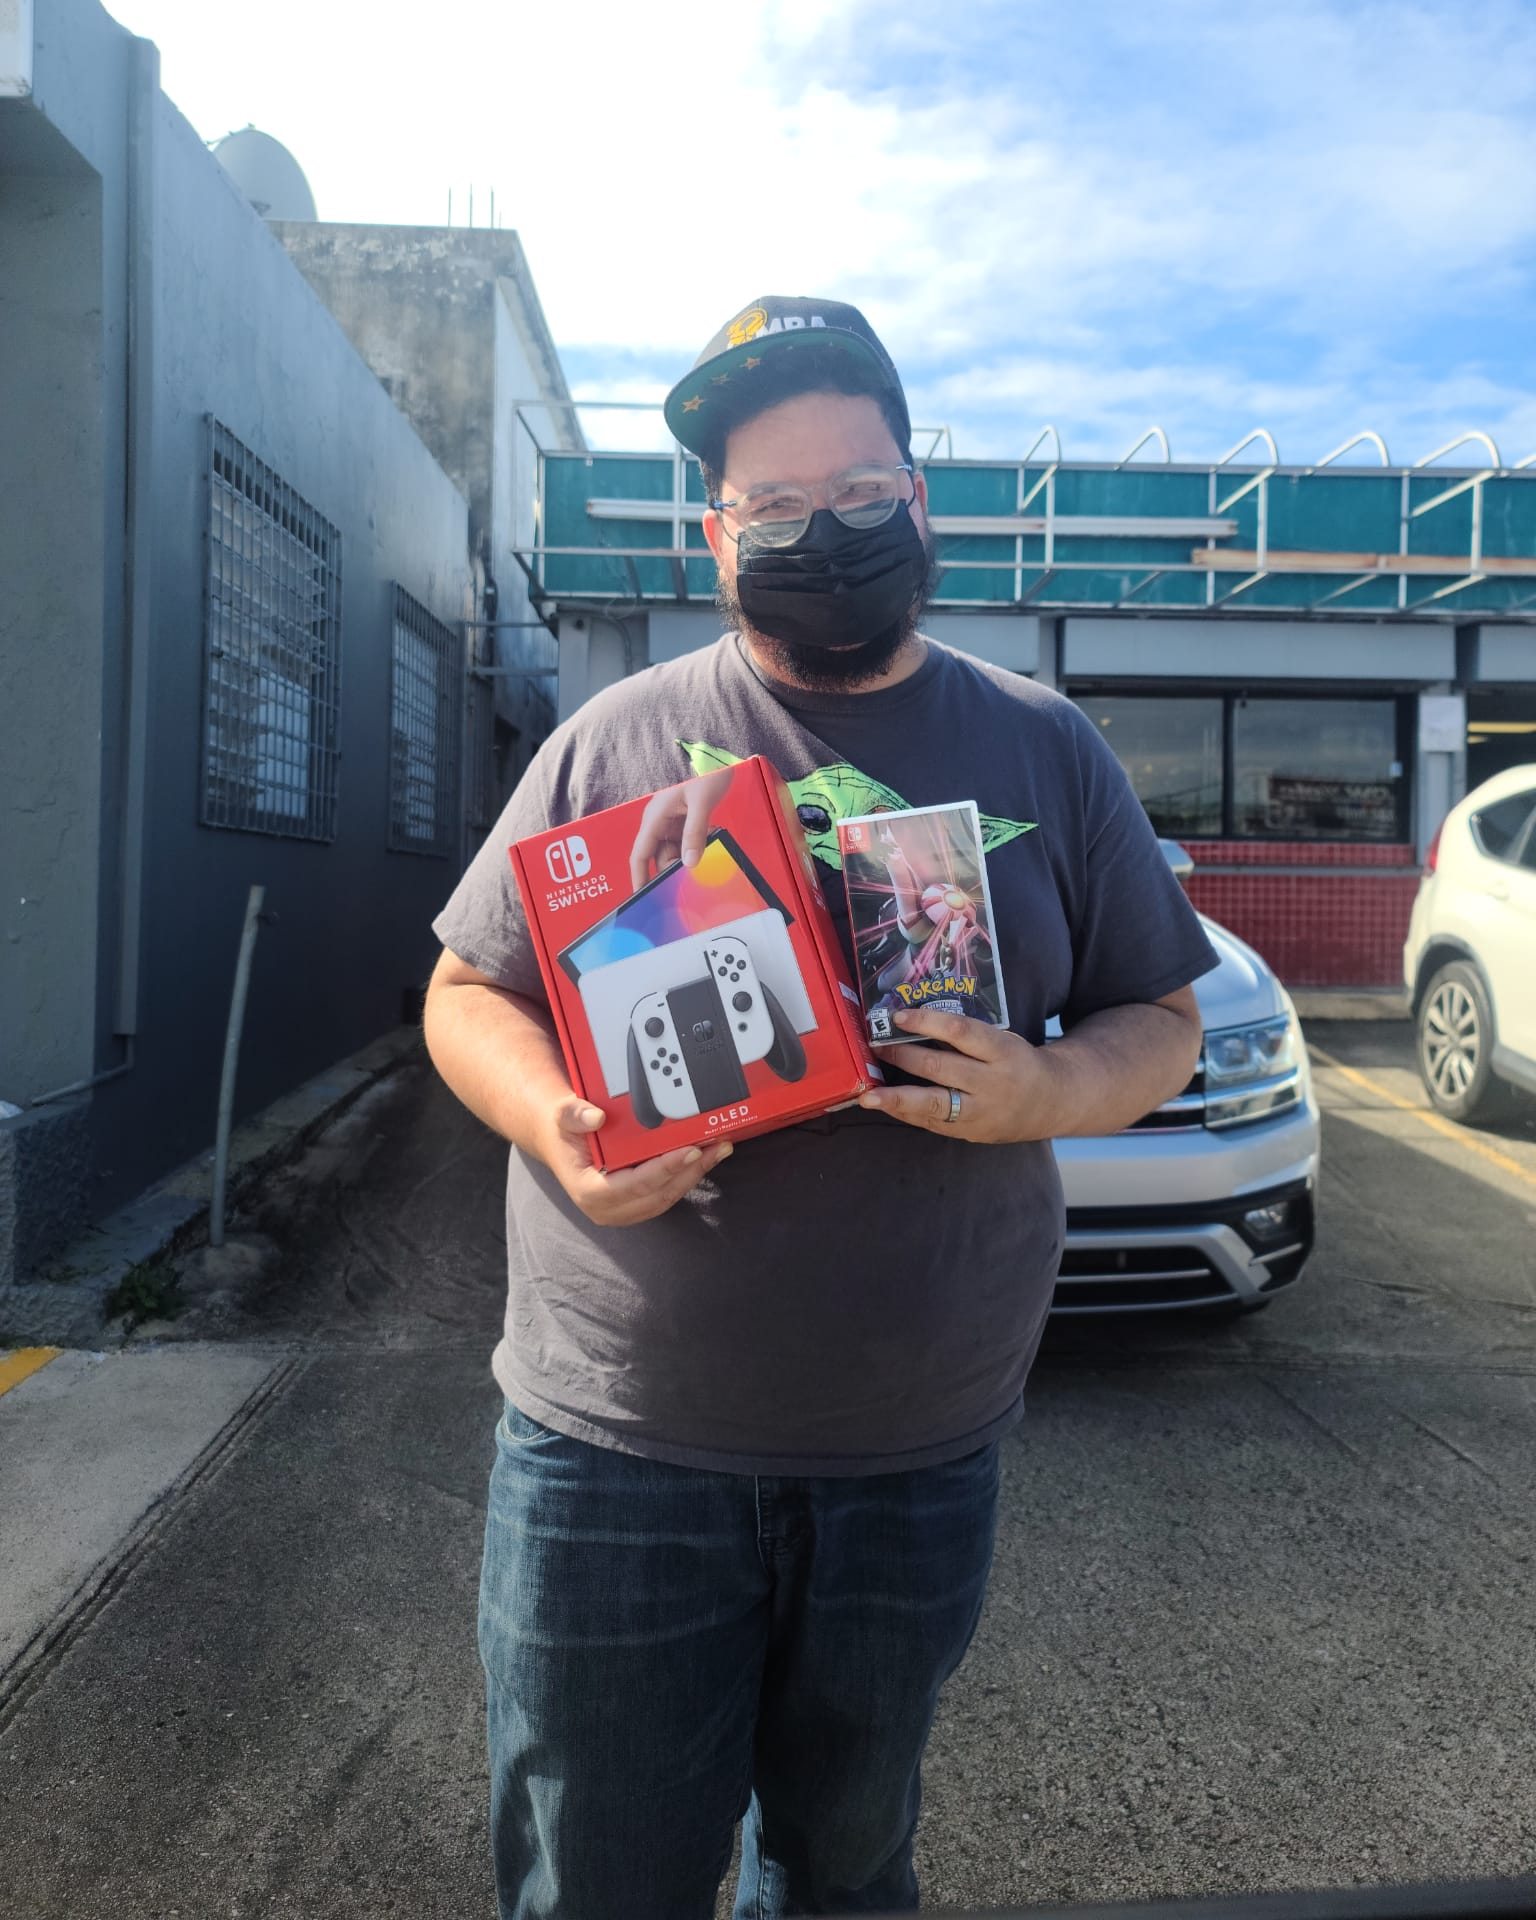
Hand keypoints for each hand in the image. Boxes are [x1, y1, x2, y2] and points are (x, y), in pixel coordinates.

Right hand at [537, 1094, 733, 1225]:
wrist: (561, 1141)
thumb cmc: (564, 1130)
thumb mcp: (562, 1115)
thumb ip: (574, 1114)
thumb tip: (596, 1117)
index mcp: (589, 1191)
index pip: (634, 1185)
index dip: (665, 1169)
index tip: (691, 1150)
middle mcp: (606, 1209)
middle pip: (658, 1195)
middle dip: (691, 1171)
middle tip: (717, 1147)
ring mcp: (623, 1211)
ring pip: (667, 1197)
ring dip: (695, 1174)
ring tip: (719, 1149)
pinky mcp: (636, 1205)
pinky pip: (667, 1194)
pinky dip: (687, 1176)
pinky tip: (705, 1157)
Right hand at [629, 769, 734, 889]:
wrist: (720, 755)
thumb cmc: (707, 772)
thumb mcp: (701, 803)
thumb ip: (695, 833)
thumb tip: (690, 863)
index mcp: (655, 816)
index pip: (640, 854)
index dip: (639, 877)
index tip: (641, 896)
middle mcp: (659, 821)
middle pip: (658, 856)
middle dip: (672, 869)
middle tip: (689, 882)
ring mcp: (672, 821)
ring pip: (674, 851)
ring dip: (688, 857)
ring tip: (705, 857)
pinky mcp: (684, 820)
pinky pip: (686, 842)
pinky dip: (696, 847)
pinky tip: (710, 842)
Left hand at [857, 1007, 1060, 1142]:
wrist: (1051, 1102)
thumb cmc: (1017, 1062)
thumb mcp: (1002, 1041)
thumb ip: (966, 1037)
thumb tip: (911, 1024)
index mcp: (1003, 1051)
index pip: (961, 1032)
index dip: (927, 1022)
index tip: (898, 1016)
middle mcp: (992, 1082)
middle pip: (940, 1068)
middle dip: (902, 1057)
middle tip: (875, 1047)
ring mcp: (981, 1111)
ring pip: (933, 1103)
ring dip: (896, 1097)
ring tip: (868, 1095)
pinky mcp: (970, 1132)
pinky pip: (932, 1122)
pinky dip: (906, 1112)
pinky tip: (885, 1104)